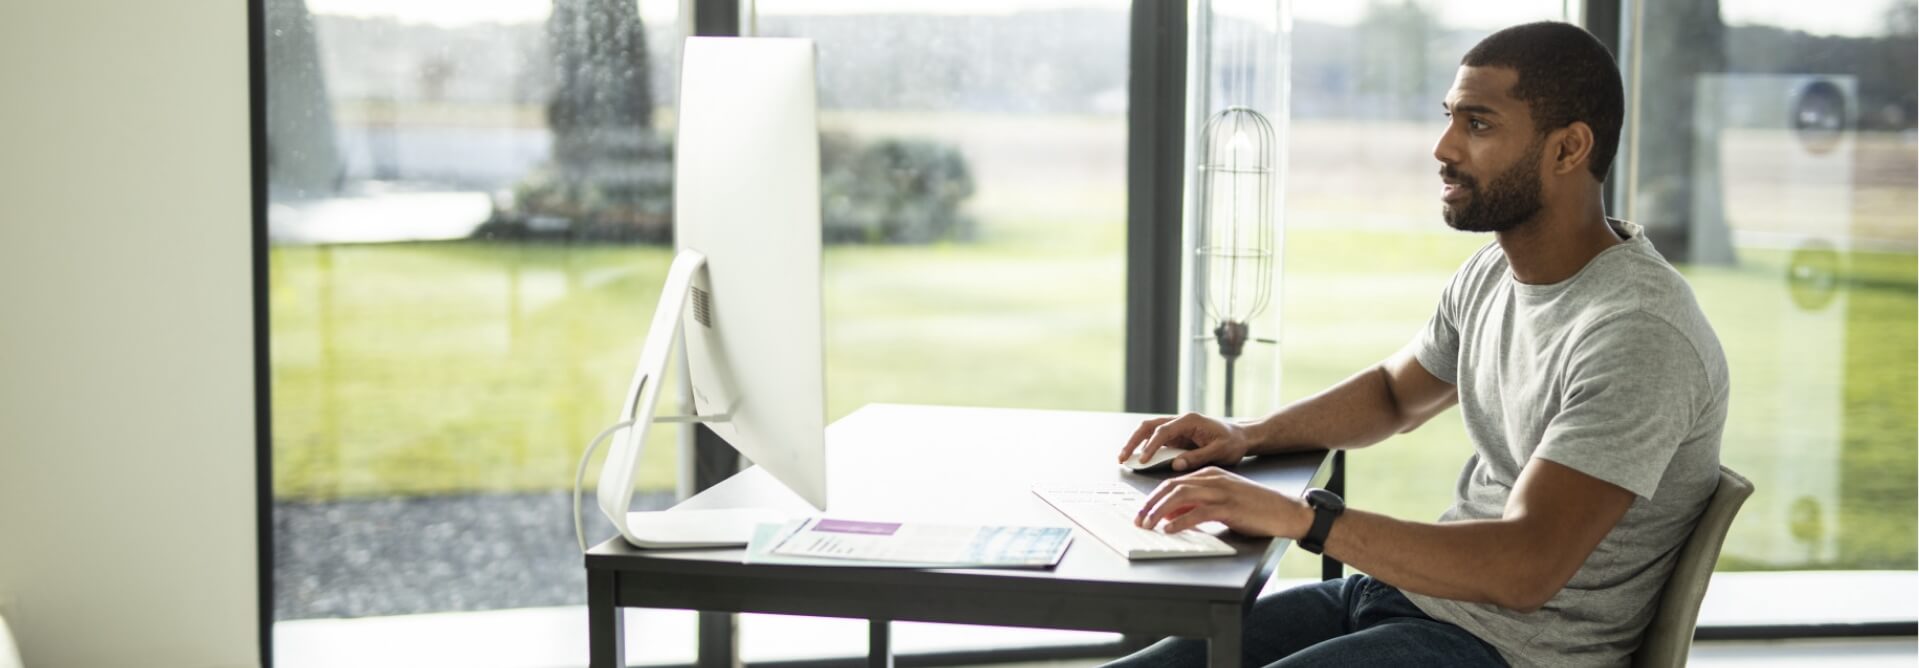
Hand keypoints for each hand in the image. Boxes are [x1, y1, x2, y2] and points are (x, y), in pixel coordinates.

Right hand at [1117, 412, 1253, 471]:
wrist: (1241, 437)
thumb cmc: (1233, 442)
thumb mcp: (1219, 451)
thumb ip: (1197, 457)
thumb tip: (1175, 464)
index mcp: (1190, 421)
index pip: (1163, 431)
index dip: (1151, 446)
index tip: (1142, 460)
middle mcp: (1180, 422)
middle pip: (1149, 427)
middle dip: (1133, 441)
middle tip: (1122, 457)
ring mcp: (1177, 429)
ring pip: (1149, 431)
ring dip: (1135, 444)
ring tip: (1124, 459)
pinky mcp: (1176, 438)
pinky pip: (1156, 441)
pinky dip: (1144, 448)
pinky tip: (1138, 460)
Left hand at [1134, 467, 1310, 536]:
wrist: (1285, 511)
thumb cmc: (1255, 508)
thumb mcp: (1222, 502)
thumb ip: (1197, 505)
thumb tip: (1171, 514)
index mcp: (1210, 474)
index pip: (1174, 482)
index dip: (1154, 496)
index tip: (1142, 510)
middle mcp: (1213, 479)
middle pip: (1172, 487)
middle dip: (1151, 503)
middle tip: (1138, 519)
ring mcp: (1221, 492)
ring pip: (1181, 496)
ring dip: (1160, 511)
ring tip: (1148, 525)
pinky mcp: (1229, 507)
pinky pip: (1198, 513)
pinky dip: (1181, 521)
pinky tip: (1170, 529)